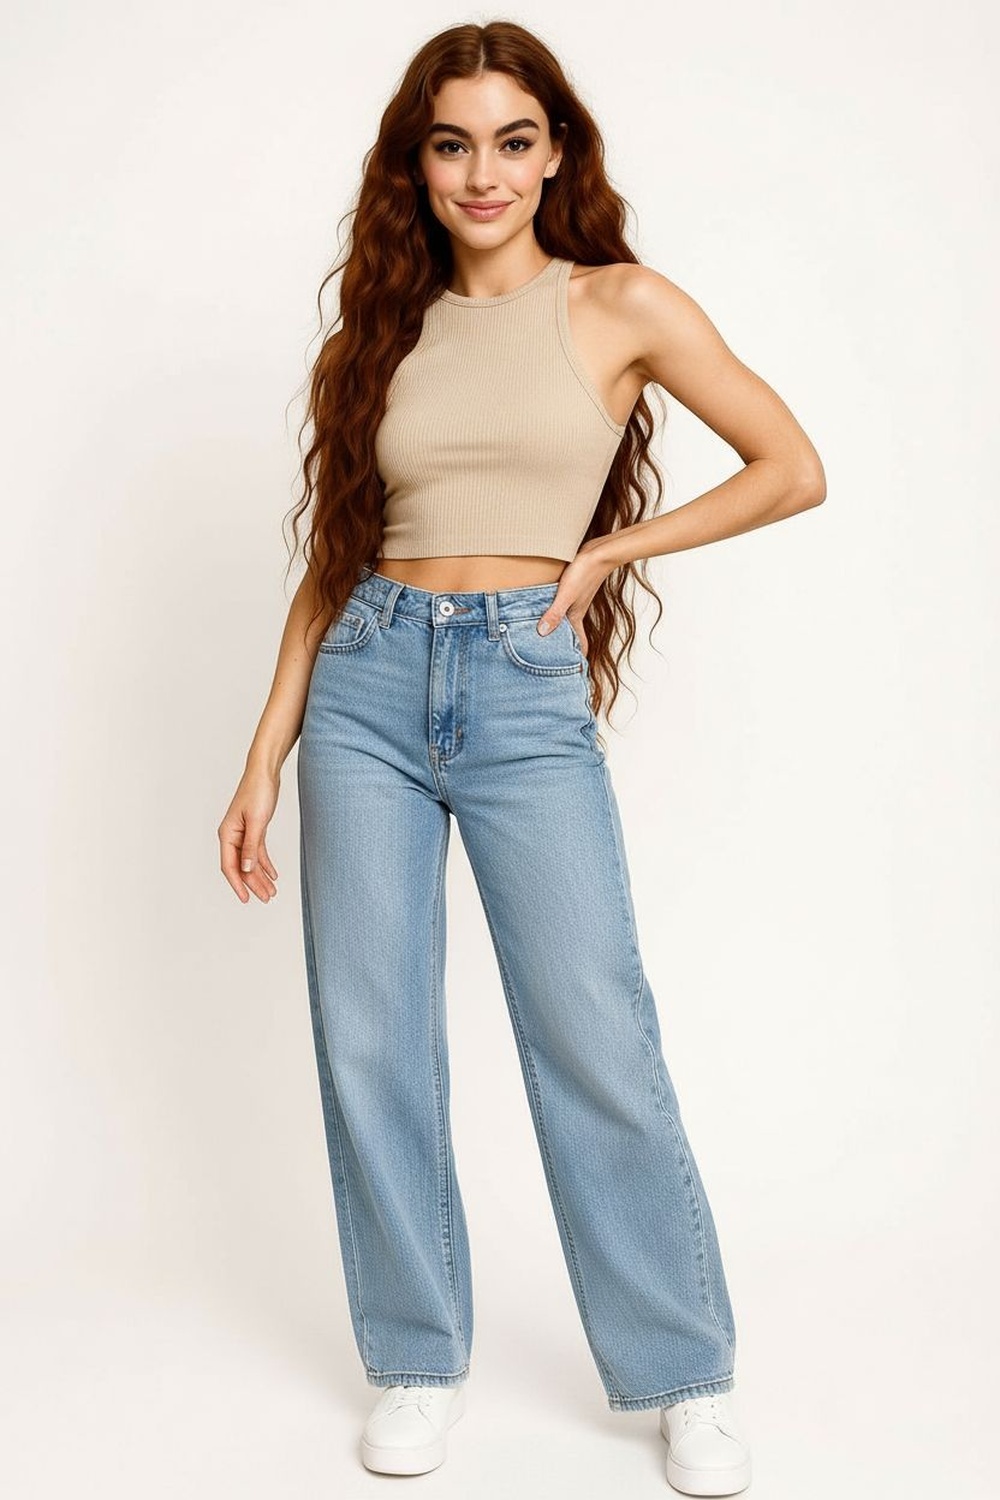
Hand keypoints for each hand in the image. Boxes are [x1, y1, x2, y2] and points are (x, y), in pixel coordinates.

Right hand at [218, 765, 280, 903]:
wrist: (265, 772)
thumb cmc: (258, 791)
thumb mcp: (256, 821)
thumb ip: (251, 846)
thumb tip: (246, 869)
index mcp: (227, 834)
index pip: (229, 866)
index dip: (237, 884)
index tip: (246, 899)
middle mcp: (232, 836)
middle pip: (241, 867)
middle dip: (253, 884)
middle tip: (267, 898)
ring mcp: (243, 833)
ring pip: (250, 861)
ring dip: (260, 876)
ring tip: (272, 891)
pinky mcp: (254, 829)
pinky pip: (258, 852)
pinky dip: (265, 864)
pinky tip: (273, 874)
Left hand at [535, 546, 612, 657]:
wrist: (600, 553)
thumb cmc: (585, 573)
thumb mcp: (565, 596)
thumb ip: (554, 614)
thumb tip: (542, 633)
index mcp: (576, 616)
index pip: (580, 642)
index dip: (578, 657)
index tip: (575, 671)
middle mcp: (577, 610)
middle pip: (571, 633)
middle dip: (565, 646)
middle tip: (554, 658)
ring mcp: (576, 600)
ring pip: (567, 620)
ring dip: (561, 629)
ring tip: (547, 637)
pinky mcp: (574, 588)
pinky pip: (564, 606)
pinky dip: (557, 612)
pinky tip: (547, 608)